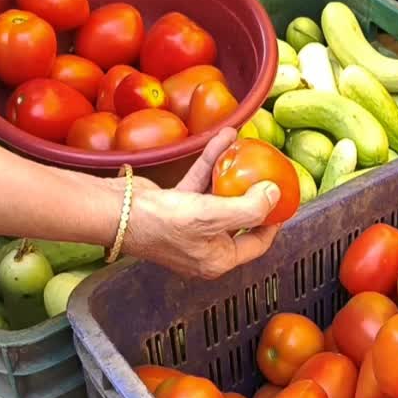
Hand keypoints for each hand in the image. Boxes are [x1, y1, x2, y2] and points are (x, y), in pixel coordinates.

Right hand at [123, 128, 281, 278]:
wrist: (114, 212)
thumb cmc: (164, 222)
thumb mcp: (214, 217)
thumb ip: (250, 208)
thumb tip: (275, 195)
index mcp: (218, 259)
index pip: (257, 244)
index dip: (273, 223)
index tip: (283, 202)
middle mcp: (205, 246)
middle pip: (240, 219)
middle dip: (253, 193)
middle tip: (268, 174)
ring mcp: (189, 226)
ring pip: (219, 196)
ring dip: (232, 171)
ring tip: (248, 148)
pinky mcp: (175, 205)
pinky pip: (200, 182)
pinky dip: (211, 163)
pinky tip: (223, 138)